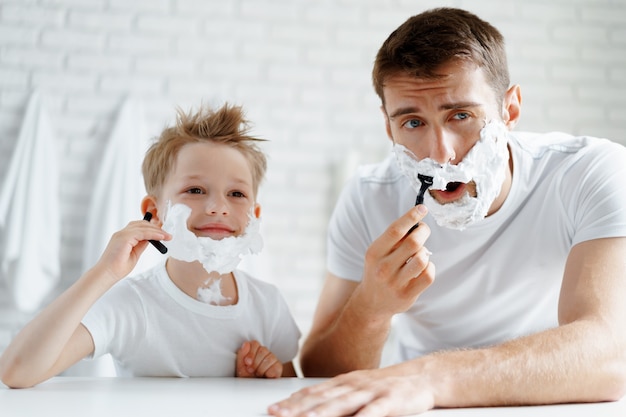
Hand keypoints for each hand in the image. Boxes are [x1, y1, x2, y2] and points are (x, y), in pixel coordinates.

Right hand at [94, 219, 170, 282]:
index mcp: (123, 236)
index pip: (139, 227)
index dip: (151, 228)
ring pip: (142, 227)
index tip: (163, 233)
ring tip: (167, 236)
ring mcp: (121, 234)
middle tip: (167, 234)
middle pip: (141, 224)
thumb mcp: (134, 254)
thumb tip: (151, 239)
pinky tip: (161, 237)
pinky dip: (153, 234)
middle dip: (156, 228)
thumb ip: (141, 245)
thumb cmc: (117, 268)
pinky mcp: (123, 238)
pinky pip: (142, 232)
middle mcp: (121, 233)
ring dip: (157, 231)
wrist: (106, 274)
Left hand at [236, 340, 282, 377]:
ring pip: (269, 358)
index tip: (247, 362)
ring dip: (261, 368)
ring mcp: (272, 359)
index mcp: (254, 351)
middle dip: (255, 362)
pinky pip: (275, 366)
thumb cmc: (248, 378)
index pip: (255, 343)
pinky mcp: (278, 367)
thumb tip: (246, 344)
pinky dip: (268, 373)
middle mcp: (264, 353)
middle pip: (262, 350)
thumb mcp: (241, 367)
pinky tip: (265, 376)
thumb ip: (241, 354)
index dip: (251, 353)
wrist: (255, 390)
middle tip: (251, 370)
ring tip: (258, 374)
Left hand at [268, 367, 434, 416]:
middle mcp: (353, 385)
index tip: (272, 410)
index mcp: (344, 383)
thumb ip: (337, 398)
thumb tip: (309, 408)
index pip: (312, 393)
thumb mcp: (358, 389)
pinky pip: (373, 412)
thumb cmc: (386, 387)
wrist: (421, 377)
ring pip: (342, 403)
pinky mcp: (390, 401)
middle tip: (276, 414)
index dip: (291, 402)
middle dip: (297, 408)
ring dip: (321, 413)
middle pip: (321, 398)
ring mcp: (371, 392)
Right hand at [356, 205, 434, 317]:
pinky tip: (423, 267)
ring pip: (422, 258)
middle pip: (413, 242)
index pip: (395, 230)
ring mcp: (395, 283)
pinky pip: (428, 275)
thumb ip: (394, 239)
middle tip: (423, 230)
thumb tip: (417, 220)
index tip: (422, 208)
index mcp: (374, 252)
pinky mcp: (407, 295)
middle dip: (423, 232)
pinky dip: (430, 266)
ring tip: (420, 253)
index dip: (411, 217)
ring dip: (425, 252)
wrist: (372, 302)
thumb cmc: (379, 270)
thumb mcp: (377, 253)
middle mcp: (383, 267)